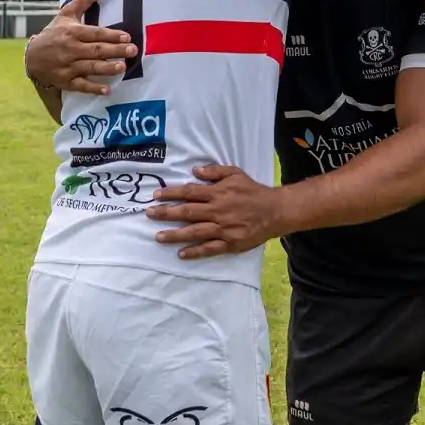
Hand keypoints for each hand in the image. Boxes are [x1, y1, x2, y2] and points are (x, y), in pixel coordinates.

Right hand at [26, 0, 137, 95]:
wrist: (32, 57)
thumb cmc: (54, 33)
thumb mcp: (66, 14)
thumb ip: (85, 0)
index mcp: (72, 32)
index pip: (95, 33)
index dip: (111, 35)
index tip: (127, 36)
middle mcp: (70, 49)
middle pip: (96, 50)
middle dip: (115, 50)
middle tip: (132, 50)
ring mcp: (67, 66)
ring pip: (90, 67)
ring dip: (107, 68)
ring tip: (123, 67)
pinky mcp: (65, 81)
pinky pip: (81, 86)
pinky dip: (93, 88)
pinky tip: (107, 90)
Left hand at [145, 166, 283, 259]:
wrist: (275, 211)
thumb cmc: (253, 191)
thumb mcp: (236, 174)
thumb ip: (215, 171)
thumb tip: (194, 170)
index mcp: (218, 193)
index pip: (190, 192)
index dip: (172, 193)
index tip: (156, 195)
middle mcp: (218, 211)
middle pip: (187, 212)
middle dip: (166, 213)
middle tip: (149, 214)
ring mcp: (223, 229)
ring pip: (194, 232)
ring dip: (175, 234)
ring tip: (158, 236)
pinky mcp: (230, 243)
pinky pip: (209, 248)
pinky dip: (195, 252)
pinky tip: (181, 254)